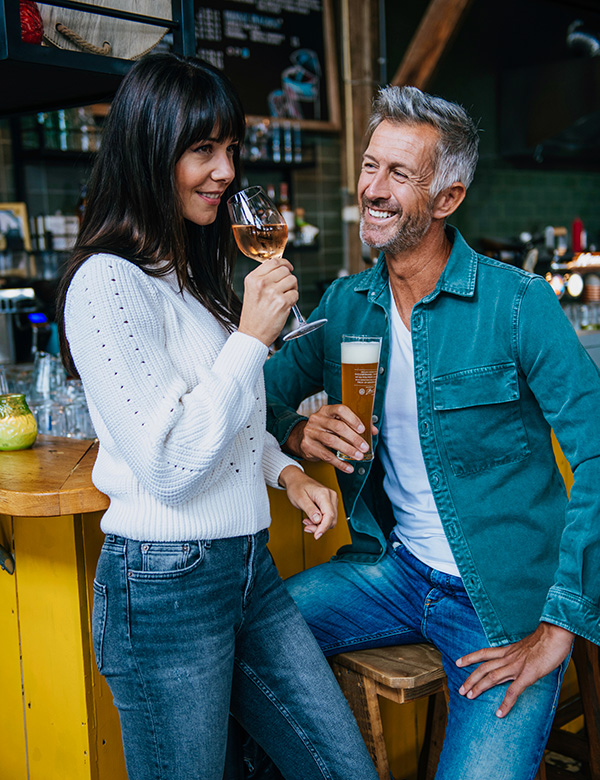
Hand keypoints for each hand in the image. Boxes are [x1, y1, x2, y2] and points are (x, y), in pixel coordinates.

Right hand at [239, 258, 298, 345]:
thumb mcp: (251, 291)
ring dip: (292, 289)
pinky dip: (293, 300)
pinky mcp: (282, 303)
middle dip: (288, 278)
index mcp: (253, 279)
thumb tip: (280, 268)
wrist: (253, 334)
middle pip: (285, 270)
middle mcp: (262, 283)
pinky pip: (296, 294)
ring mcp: (273, 293)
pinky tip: (285, 305)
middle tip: (285, 288)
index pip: (274, 261)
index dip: (284, 263)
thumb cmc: (253, 316)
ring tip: (284, 297)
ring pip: (293, 280)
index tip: (288, 267)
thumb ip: (263, 278)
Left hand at [278, 465, 337, 539]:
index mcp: (324, 494)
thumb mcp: (299, 499)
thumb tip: (318, 520)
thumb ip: (309, 509)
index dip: (323, 528)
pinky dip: (320, 521)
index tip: (316, 536)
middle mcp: (331, 496)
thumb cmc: (297, 487)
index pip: (329, 515)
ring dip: (319, 525)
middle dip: (320, 527)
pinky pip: (328, 516)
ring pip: (331, 519)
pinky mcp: (329, 503)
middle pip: (332, 519)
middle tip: (306, 527)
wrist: (297, 480)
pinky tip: (310, 519)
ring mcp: (332, 499)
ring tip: (306, 522)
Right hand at [285, 404, 377, 472]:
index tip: (363, 429)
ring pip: (331, 441)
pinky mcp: (308, 446)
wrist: (300, 438)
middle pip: (337, 427)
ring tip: (358, 457)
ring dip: (347, 450)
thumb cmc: (324, 429)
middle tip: (364, 447)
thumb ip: (354, 425)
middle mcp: (317, 419)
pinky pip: (326, 456)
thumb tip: (373, 431)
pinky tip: (348, 467)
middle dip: (353, 438)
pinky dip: (339, 463)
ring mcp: (311, 432)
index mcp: (326, 411)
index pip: (340, 410)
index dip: (353, 419)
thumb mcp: (336, 423)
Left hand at [456, 622, 573, 717]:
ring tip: (470, 697)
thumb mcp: (528, 645)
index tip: (458, 662)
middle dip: (470, 678)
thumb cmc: (546, 639)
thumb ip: (520, 653)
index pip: (484, 653)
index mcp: (509, 650)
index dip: (470, 657)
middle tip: (460, 690)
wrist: (555, 633)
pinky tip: (500, 712)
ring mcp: (517, 666)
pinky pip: (514, 691)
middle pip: (484, 667)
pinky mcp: (528, 674)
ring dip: (479, 687)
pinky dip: (506, 703)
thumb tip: (519, 659)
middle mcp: (509, 658)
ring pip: (492, 677)